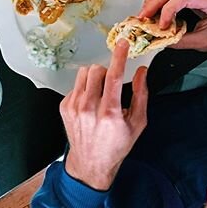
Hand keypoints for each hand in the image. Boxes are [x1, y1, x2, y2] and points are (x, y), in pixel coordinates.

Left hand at [60, 40, 147, 190]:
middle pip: (96, 71)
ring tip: (100, 93)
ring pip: (84, 73)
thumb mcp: (137, 124)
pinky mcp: (65, 107)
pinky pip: (75, 84)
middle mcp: (89, 110)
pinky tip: (90, 104)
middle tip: (110, 85)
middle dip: (106, 72)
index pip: (113, 77)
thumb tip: (142, 71)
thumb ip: (141, 94)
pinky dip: (84, 89)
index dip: (118, 57)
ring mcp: (74, 108)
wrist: (91, 164)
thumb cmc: (117, 144)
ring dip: (94, 77)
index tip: (122, 43)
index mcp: (110, 114)